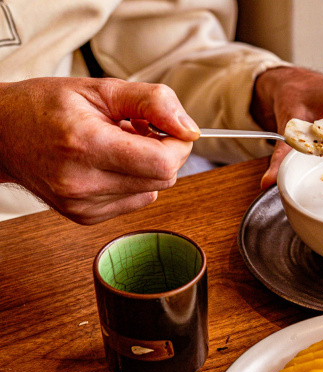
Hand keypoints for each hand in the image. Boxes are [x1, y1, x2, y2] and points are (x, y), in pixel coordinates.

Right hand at [0, 77, 199, 224]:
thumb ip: (153, 102)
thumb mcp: (100, 88)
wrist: (1, 135)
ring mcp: (83, 205)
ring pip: (152, 191)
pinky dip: (132, 181)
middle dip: (164, 152)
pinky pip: (135, 201)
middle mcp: (83, 182)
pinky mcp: (85, 217)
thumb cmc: (45, 106)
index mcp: (86, 145)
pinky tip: (108, 163)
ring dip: (147, 167)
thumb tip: (190, 129)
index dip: (178, 143)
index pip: (163, 162)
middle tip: (139, 130)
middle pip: (163, 179)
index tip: (170, 128)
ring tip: (118, 145)